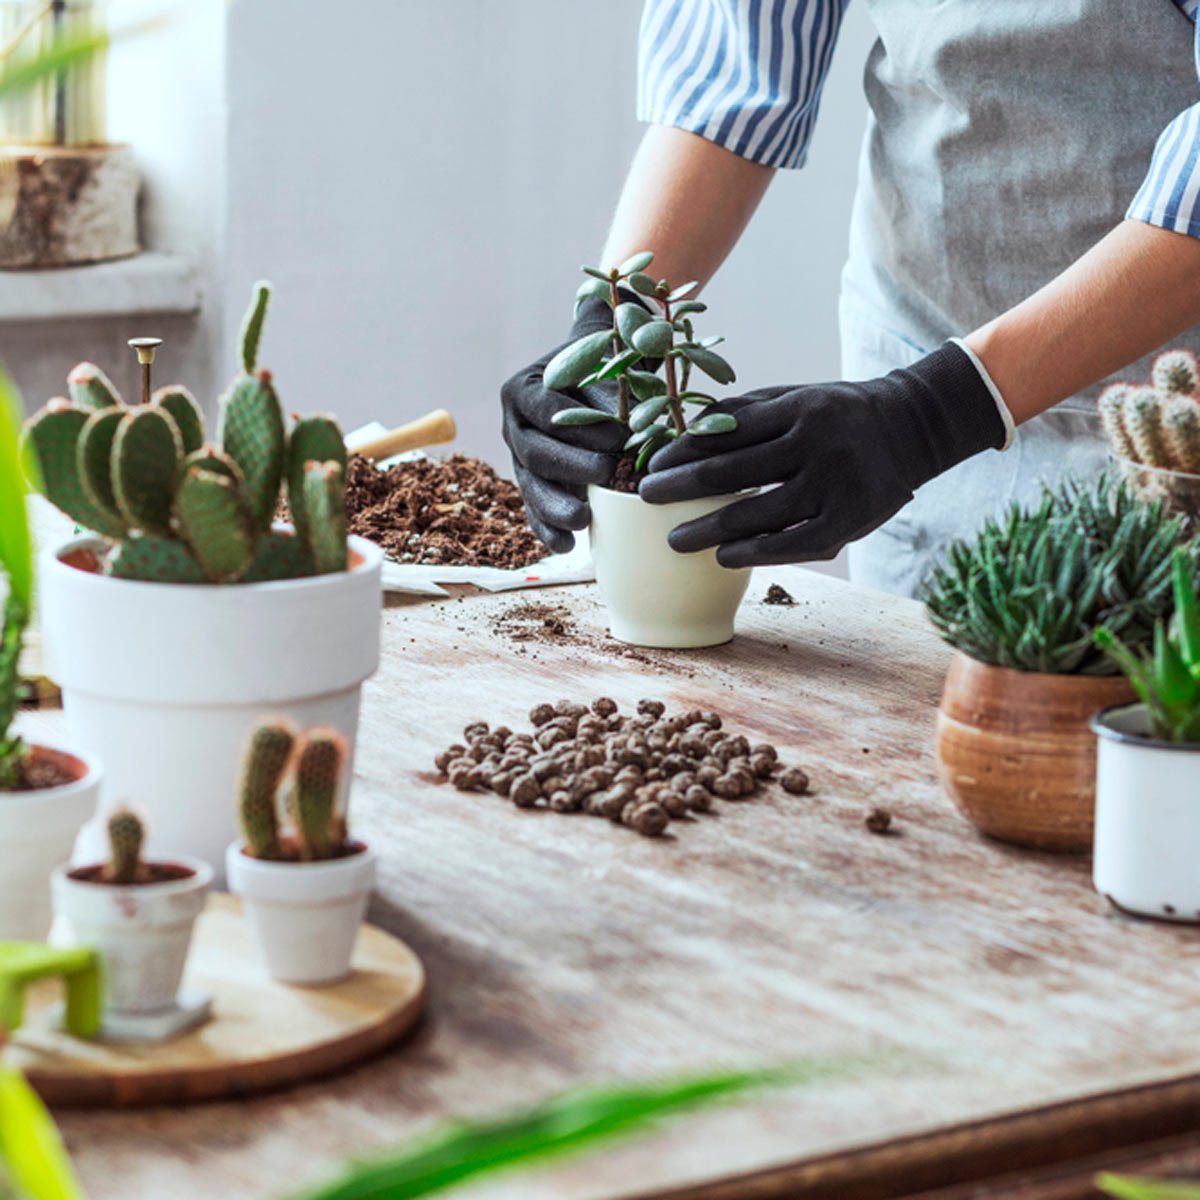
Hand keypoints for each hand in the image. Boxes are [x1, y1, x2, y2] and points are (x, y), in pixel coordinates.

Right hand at [501, 296, 625, 553]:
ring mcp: (519, 457)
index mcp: (524, 390)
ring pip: (530, 485)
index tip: (619, 437)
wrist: (591, 376)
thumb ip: (614, 402)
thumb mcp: (606, 374)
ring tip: (582, 521)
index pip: (546, 409)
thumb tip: (639, 436)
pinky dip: (549, 529)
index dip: (579, 426)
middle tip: (605, 473)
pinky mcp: (531, 483)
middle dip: (570, 466)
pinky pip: (534, 509)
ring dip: (555, 506)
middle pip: (535, 451)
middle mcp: (514, 424)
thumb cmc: (603, 371)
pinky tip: (567, 545)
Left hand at [639, 343, 1007, 567]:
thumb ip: (745, 413)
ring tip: (675, 540)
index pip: (725, 432)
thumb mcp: (794, 397)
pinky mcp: (852, 520)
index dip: (682, 451)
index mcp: (798, 407)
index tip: (651, 466)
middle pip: (732, 472)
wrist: (910, 428)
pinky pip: (794, 544)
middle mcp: (817, 443)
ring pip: (759, 514)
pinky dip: (756, 553)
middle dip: (681, 488)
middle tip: (646, 500)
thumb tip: (684, 433)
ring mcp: (837, 484)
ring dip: (709, 530)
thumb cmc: (836, 414)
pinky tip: (724, 557)